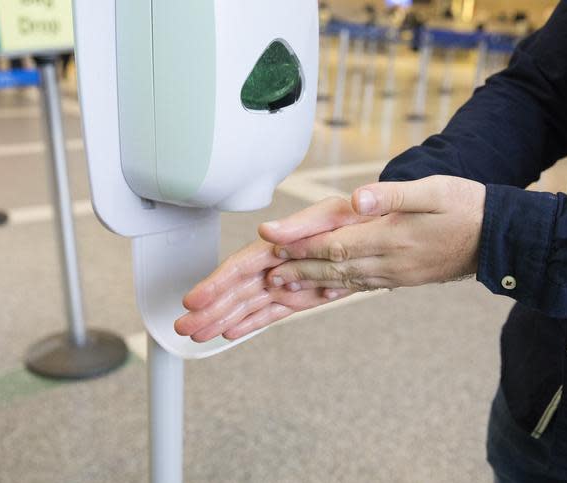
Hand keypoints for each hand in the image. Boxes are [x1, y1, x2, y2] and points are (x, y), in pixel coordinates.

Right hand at [174, 197, 370, 341]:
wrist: (381, 234)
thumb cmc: (354, 218)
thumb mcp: (331, 215)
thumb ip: (301, 226)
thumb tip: (267, 232)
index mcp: (279, 244)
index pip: (240, 267)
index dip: (215, 283)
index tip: (195, 299)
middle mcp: (278, 263)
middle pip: (236, 290)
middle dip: (209, 309)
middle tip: (184, 327)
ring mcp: (287, 282)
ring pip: (248, 305)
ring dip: (222, 319)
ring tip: (197, 335)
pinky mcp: (300, 297)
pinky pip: (269, 313)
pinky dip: (250, 323)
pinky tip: (230, 333)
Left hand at [263, 175, 485, 291]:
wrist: (496, 239)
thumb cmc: (465, 207)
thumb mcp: (434, 191)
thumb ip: (393, 195)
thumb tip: (358, 196)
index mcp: (391, 237)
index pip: (336, 244)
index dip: (303, 246)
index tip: (274, 246)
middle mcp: (388, 261)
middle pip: (333, 268)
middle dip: (297, 270)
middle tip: (267, 274)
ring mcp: (393, 274)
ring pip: (343, 281)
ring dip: (310, 284)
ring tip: (283, 287)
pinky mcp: (400, 278)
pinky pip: (360, 287)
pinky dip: (336, 290)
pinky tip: (323, 293)